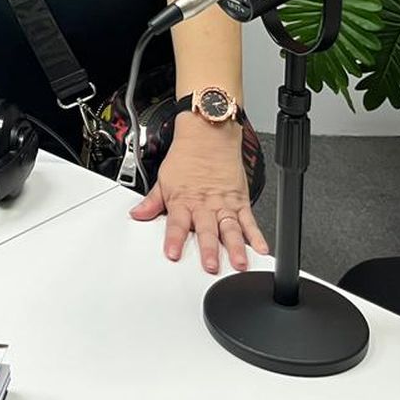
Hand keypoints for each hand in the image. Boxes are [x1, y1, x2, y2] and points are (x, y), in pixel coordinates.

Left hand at [128, 114, 268, 273]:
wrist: (208, 134)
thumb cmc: (186, 156)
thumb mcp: (164, 179)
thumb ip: (152, 201)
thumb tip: (137, 214)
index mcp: (183, 200)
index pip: (176, 224)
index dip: (174, 239)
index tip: (173, 254)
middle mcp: (204, 205)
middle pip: (207, 230)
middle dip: (209, 249)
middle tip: (211, 266)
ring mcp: (224, 204)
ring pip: (230, 229)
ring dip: (236, 247)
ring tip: (239, 263)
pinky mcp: (240, 201)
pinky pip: (249, 221)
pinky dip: (257, 235)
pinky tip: (261, 248)